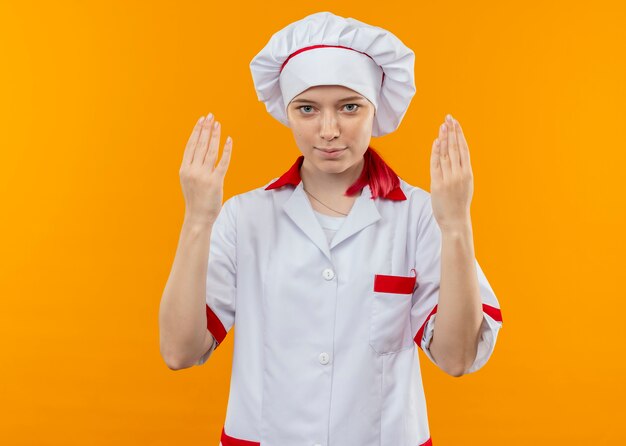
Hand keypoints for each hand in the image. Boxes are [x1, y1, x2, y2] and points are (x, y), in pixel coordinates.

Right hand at [179, 113, 232, 226]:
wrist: (198, 217)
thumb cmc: (195, 199)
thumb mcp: (188, 180)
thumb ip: (193, 166)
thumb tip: (201, 151)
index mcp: (184, 169)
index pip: (191, 145)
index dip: (196, 131)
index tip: (201, 120)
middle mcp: (193, 170)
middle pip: (200, 145)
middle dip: (206, 129)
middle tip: (211, 116)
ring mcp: (204, 176)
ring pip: (211, 151)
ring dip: (215, 136)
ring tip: (218, 124)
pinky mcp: (216, 182)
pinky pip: (222, 163)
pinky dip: (226, 150)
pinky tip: (229, 140)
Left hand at [429, 114, 473, 232]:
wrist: (455, 221)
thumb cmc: (458, 203)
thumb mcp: (464, 185)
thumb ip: (460, 170)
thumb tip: (454, 155)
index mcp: (468, 173)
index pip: (464, 149)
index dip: (459, 134)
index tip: (456, 123)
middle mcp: (459, 174)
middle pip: (455, 148)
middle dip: (452, 131)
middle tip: (448, 118)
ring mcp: (449, 179)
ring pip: (446, 154)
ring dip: (444, 138)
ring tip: (442, 125)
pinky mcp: (438, 185)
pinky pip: (436, 165)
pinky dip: (436, 152)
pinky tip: (437, 141)